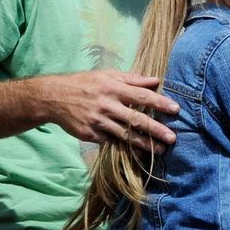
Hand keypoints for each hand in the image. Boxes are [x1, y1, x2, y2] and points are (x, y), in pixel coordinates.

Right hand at [46, 70, 178, 150]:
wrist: (53, 97)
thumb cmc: (85, 83)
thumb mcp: (108, 75)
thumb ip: (133, 79)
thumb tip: (156, 81)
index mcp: (113, 89)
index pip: (141, 96)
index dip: (159, 103)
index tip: (176, 109)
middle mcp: (107, 106)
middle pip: (136, 120)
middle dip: (156, 130)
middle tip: (173, 138)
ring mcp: (98, 122)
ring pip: (125, 135)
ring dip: (144, 144)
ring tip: (161, 151)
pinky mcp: (90, 135)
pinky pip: (111, 142)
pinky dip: (125, 149)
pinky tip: (139, 154)